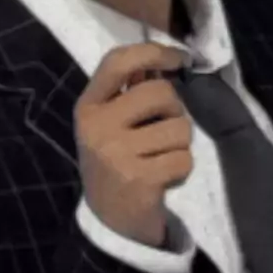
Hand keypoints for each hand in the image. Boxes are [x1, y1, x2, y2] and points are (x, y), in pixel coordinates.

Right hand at [73, 43, 192, 247]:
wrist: (109, 221)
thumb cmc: (116, 159)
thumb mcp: (111, 121)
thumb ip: (131, 90)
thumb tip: (166, 59)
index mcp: (88, 106)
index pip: (118, 61)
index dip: (154, 52)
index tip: (180, 58)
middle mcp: (97, 126)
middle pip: (160, 92)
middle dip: (175, 109)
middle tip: (164, 128)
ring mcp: (117, 154)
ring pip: (179, 127)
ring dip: (180, 143)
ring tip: (160, 157)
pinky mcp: (139, 180)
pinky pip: (184, 159)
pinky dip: (182, 169)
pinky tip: (163, 178)